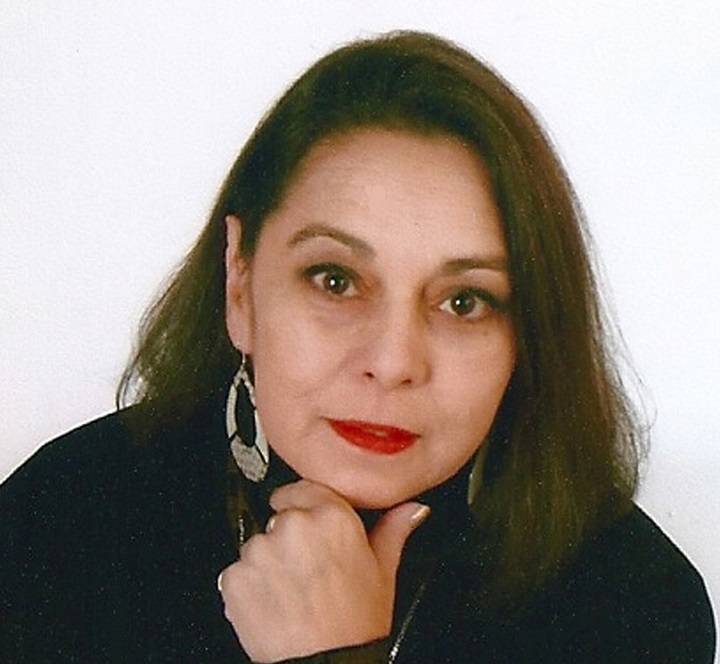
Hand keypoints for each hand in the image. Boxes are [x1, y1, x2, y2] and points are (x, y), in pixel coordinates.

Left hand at [217, 479, 428, 662]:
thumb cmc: (355, 625)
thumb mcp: (383, 573)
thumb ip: (394, 529)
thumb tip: (413, 509)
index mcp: (332, 517)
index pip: (304, 488)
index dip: (305, 507)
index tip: (308, 525)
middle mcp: (294, 526)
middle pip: (282, 517)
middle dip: (291, 538)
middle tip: (309, 570)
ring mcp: (261, 550)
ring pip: (260, 543)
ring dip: (269, 561)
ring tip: (293, 591)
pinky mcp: (236, 576)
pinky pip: (239, 571)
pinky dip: (250, 585)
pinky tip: (274, 603)